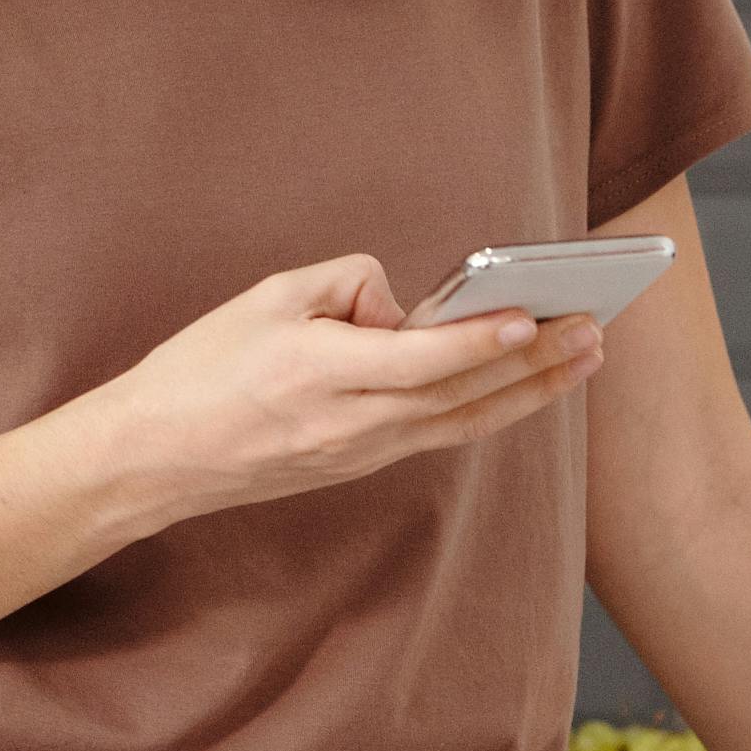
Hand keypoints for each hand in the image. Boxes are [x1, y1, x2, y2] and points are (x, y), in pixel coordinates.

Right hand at [93, 255, 605, 528]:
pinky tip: (527, 386)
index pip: (419, 360)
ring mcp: (362, 452)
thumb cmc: (201, 368)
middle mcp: (352, 423)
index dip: (479, 342)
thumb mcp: (264, 299)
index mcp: (320, 373)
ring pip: (463, 420)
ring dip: (530, 390)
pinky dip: (491, 408)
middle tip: (594, 330)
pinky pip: (442, 433)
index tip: (531, 318)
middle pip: (460, 395)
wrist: (156, 457)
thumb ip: (343, 285)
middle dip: (533, 363)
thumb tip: (403, 301)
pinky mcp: (363, 465)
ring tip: (584, 357)